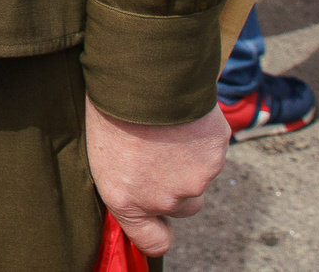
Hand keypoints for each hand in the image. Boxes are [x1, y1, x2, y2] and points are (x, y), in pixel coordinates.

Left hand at [85, 97, 227, 257]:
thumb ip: (125, 179)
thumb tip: (135, 184)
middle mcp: (165, 198)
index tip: (157, 219)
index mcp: (127, 200)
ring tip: (167, 126)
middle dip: (176, 186)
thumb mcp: (101, 151)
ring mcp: (195, 179)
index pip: (153, 242)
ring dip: (189, 159)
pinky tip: (183, 115)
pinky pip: (212, 151)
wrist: (140, 76)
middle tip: (159, 152)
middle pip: (183, 206)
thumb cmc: (108, 109)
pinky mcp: (216, 155)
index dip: (157, 230)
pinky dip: (202, 138)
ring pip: (199, 178)